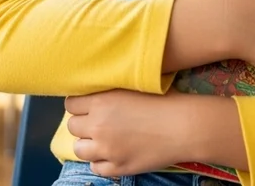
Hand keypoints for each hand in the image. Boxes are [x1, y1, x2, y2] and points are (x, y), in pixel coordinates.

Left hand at [65, 90, 205, 176]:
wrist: (184, 126)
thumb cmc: (164, 101)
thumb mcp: (131, 86)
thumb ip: (108, 91)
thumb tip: (93, 92)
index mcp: (100, 102)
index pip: (71, 104)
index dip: (79, 105)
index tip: (89, 106)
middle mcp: (99, 126)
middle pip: (72, 127)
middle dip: (83, 124)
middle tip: (98, 123)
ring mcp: (107, 149)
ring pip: (79, 150)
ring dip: (88, 144)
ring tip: (102, 140)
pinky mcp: (119, 167)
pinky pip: (96, 168)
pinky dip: (100, 162)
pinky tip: (112, 154)